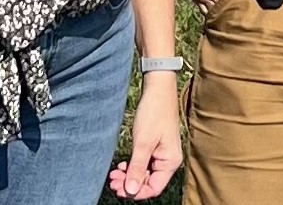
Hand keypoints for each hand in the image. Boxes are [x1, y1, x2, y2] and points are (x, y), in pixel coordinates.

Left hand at [109, 80, 182, 199]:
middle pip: (148, 182)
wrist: (157, 90)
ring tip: (113, 174)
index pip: (153, 188)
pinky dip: (131, 167)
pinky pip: (142, 164)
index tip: (119, 190)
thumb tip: (131, 191)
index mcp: (170, 162)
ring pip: (143, 174)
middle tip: (112, 181)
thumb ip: (137, 168)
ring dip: (128, 176)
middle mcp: (167, 160)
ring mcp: (160, 154)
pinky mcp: (153, 147)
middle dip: (129, 184)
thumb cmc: (154, 113)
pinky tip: (121, 165)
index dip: (136, 193)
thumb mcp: (143, 143)